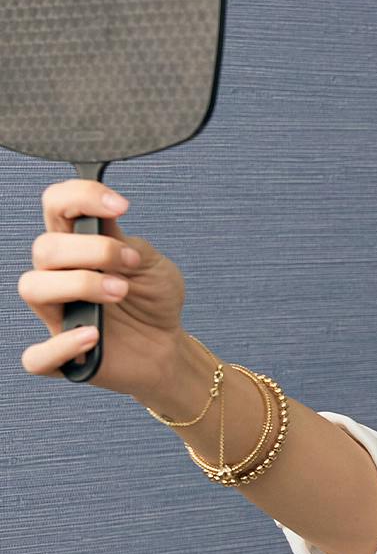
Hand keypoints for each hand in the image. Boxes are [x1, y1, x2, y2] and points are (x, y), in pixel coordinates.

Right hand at [18, 180, 188, 400]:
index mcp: (78, 247)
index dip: (81, 196)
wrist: (167, 346)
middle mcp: (59, 277)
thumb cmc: (153, 301)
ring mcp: (57, 316)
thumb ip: (127, 243)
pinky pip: (37, 356)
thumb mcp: (152, 264)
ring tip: (120, 291)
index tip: (121, 205)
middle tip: (130, 263)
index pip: (57, 207)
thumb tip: (105, 224)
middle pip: (44, 248)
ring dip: (80, 284)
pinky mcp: (62, 357)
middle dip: (91, 249)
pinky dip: (62, 346)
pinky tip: (93, 336)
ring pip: (32, 288)